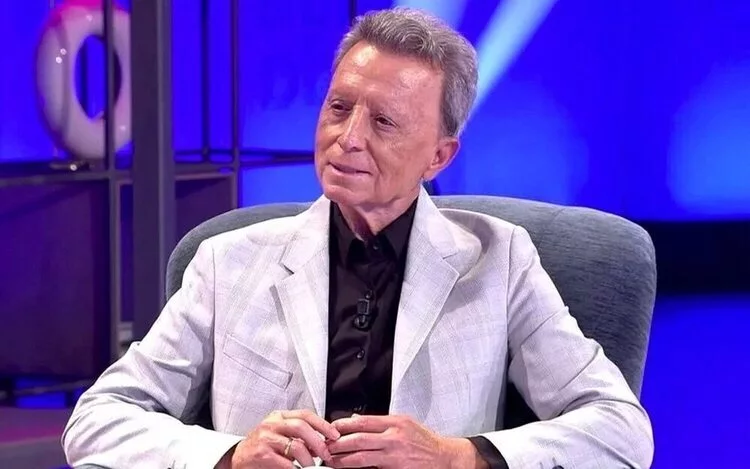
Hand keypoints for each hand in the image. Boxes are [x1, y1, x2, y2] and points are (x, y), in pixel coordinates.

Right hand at [224, 409, 339, 468]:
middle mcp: (272, 424)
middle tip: (325, 455)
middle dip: (318, 442)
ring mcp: (266, 439)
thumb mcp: (280, 434)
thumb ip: (298, 435)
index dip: (322, 424)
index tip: (334, 435)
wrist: (238, 458)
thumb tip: (322, 442)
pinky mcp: (262, 455)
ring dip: (308, 460)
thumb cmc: (262, 446)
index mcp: (279, 416)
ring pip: (296, 446)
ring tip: (310, 466)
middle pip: (302, 427)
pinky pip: (286, 463)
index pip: (305, 414)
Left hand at [326, 414, 482, 468]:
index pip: (363, 421)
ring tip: (331, 461)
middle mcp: (394, 438)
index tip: (331, 428)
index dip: (343, 425)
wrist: (445, 458)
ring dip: (343, 460)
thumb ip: (382, 423)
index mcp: (396, 423)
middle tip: (325, 447)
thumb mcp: (406, 423)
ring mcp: (395, 456)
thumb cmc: (426, 442)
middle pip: (358, 439)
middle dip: (338, 443)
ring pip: (361, 457)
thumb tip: (358, 420)